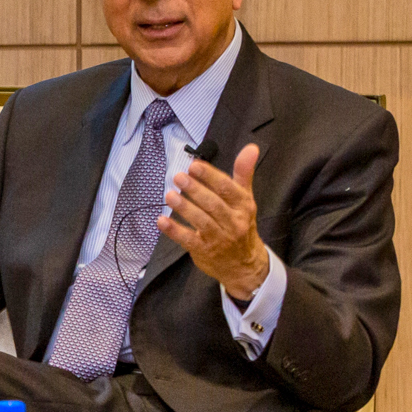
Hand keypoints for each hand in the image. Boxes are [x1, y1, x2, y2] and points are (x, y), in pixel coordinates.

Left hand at [159, 144, 269, 301]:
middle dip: (195, 189)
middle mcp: (233, 222)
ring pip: (201, 221)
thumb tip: (251, 147)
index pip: (227, 189)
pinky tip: (161, 220)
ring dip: (184, 207)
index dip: (210, 176)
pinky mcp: (203, 251)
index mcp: (243, 206)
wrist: (244, 264)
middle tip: (178, 176)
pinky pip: (187, 239)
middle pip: (213, 204)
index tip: (194, 165)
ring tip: (169, 194)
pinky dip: (174, 230)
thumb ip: (244, 173)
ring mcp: (218, 238)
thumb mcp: (245, 199)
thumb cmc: (241, 225)